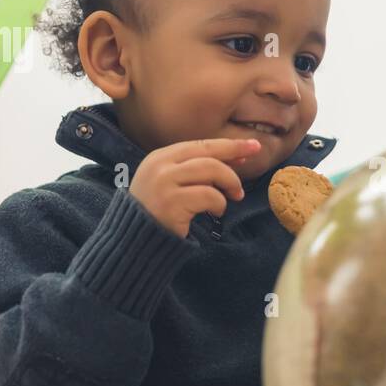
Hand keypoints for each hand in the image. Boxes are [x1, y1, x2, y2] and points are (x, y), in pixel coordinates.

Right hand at [129, 137, 262, 237]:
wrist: (133, 240)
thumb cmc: (157, 212)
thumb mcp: (171, 183)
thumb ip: (196, 171)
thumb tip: (235, 160)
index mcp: (160, 157)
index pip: (200, 145)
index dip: (228, 145)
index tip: (251, 145)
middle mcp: (160, 165)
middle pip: (208, 152)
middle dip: (234, 153)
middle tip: (253, 160)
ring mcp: (164, 182)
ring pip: (211, 170)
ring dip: (229, 182)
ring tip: (235, 196)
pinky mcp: (172, 202)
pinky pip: (209, 196)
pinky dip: (219, 204)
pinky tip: (216, 212)